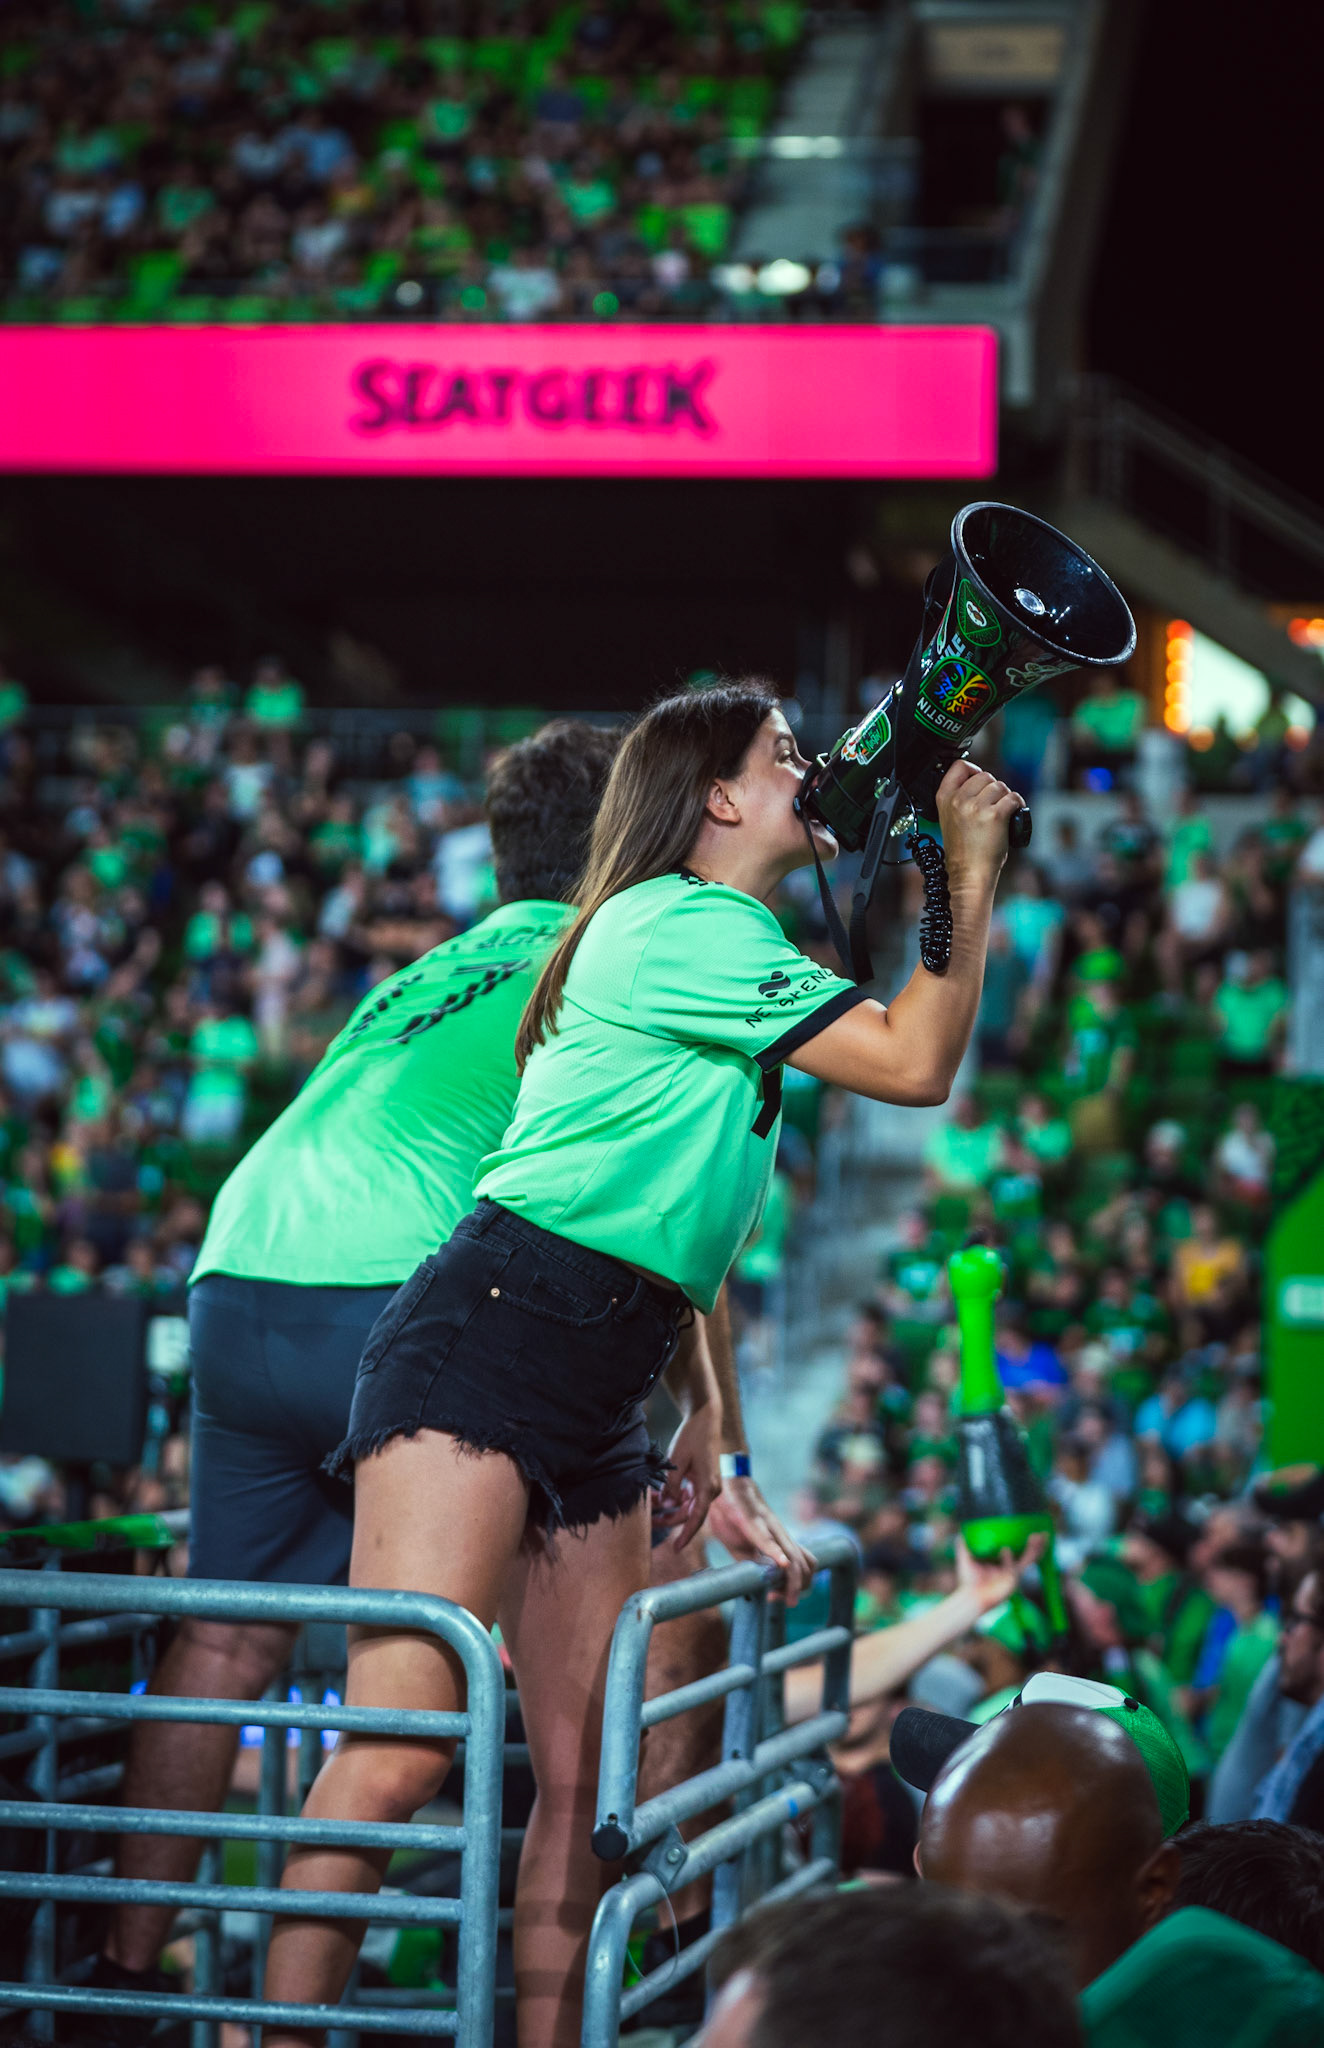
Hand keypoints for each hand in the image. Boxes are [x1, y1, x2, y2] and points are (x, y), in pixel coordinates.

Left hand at [659, 1399, 721, 1552]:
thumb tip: (666, 1503)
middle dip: (668, 1519)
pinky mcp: (701, 1479)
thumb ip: (671, 1484)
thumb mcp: (678, 1461)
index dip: (685, 1536)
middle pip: (688, 1514)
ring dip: (668, 1507)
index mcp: (708, 1488)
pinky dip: (673, 1496)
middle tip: (648, 1522)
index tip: (676, 1549)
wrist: (706, 1417)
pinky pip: (687, 1495)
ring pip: (686, 1505)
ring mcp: (706, 1485)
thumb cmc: (693, 1436)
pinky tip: (656, 1494)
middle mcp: (710, 1490)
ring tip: (648, 1504)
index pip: (696, 1519)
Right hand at [705, 1477, 817, 1603]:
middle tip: (783, 1601)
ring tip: (777, 1595)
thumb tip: (759, 1586)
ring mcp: (769, 1526)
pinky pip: (767, 1538)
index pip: (805, 1564)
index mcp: (780, 1541)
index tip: (783, 1599)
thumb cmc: (731, 1517)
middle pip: (805, 1565)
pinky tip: (781, 1564)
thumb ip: (754, 1563)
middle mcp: (780, 1534)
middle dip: (798, 1588)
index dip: (800, 1586)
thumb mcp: (742, 1548)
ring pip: (792, 1556)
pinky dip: (776, 1552)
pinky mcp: (751, 1519)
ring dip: (791, 1581)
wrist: (722, 1485)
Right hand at [935, 760, 1023, 887]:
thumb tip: (981, 782)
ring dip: (1005, 798)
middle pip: (985, 775)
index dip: (973, 770)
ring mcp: (976, 807)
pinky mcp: (995, 815)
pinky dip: (1017, 805)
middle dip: (993, 789)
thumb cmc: (963, 851)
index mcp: (944, 798)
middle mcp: (959, 800)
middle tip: (993, 806)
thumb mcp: (951, 818)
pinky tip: (1012, 816)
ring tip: (1002, 814)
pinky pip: (1013, 798)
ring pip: (1000, 786)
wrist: (969, 873)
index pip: (959, 766)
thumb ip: (960, 797)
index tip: (979, 781)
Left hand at [955, 1532, 1046, 1614]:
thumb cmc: (969, 1581)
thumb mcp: (966, 1559)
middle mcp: (1011, 1569)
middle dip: (1037, 1546)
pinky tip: (1005, 1550)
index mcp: (1005, 1563)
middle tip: (1042, 1533)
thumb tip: (962, 1532)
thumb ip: (964, 1546)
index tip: (1033, 1530)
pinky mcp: (1010, 1585)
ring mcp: (1012, 1577)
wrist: (970, 1598)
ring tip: (1035, 1538)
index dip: (1029, 1543)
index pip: (1021, 1550)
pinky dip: (1009, 1560)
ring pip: (1027, 1562)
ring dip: (1032, 1550)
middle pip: (1029, 1556)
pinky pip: (1012, 1570)